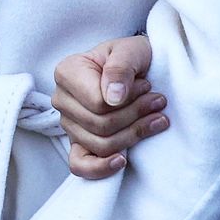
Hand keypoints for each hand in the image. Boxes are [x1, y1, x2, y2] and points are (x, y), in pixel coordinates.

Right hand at [52, 35, 163, 178]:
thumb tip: (113, 99)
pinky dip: (100, 168)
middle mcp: (62, 100)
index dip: (129, 101)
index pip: (97, 104)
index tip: (147, 86)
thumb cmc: (131, 57)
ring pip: (100, 145)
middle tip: (158, 102)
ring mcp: (69, 123)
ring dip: (133, 135)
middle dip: (136, 117)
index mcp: (66, 73)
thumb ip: (120, 68)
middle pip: (100, 126)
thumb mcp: (130, 50)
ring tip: (155, 119)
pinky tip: (123, 161)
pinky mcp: (78, 142)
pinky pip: (80, 164)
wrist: (135, 66)